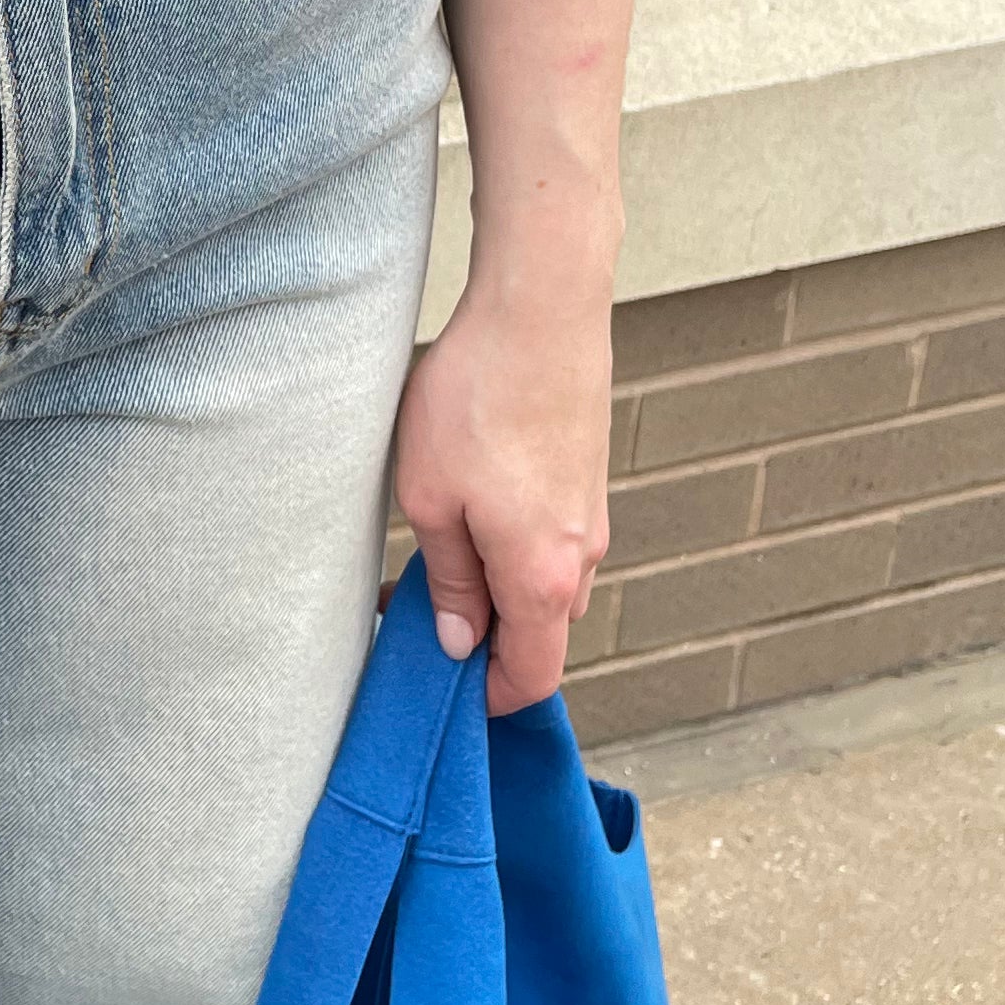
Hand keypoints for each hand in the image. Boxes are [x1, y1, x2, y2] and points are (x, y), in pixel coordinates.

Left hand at [387, 268, 611, 715]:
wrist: (542, 306)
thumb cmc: (477, 398)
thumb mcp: (430, 497)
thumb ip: (446, 579)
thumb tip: (460, 641)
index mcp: (542, 577)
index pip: (532, 677)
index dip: (489, 698)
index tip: (440, 689)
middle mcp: (582, 555)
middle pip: (540, 632)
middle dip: (484, 638)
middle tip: (413, 612)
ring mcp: (591, 513)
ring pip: (543, 581)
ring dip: (494, 585)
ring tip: (429, 550)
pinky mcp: (585, 475)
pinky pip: (551, 537)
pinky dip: (512, 545)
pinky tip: (465, 504)